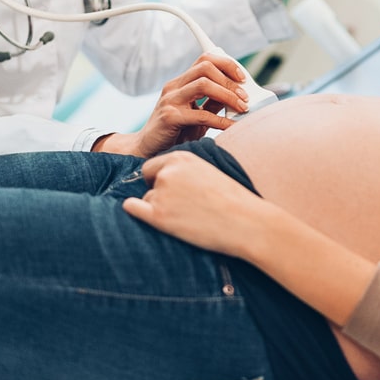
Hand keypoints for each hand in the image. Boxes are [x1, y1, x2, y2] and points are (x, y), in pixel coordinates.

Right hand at [93, 53, 247, 157]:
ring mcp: (170, 100)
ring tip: (241, 107)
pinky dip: (221, 120)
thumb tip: (239, 95)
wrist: (147, 150)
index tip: (243, 77)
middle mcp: (173, 87)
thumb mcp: (197, 114)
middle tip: (245, 96)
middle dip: (230, 80)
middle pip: (205, 67)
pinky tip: (231, 126)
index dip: (226, 64)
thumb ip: (213, 102)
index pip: (205, 60)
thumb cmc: (175, 132)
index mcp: (180, 82)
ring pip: (203, 84)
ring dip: (228, 95)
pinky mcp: (169, 117)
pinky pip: (201, 114)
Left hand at [122, 150, 267, 257]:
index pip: (153, 166)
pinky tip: (149, 217)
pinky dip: (136, 212)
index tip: (173, 190)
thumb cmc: (233, 200)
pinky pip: (133, 209)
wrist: (246, 221)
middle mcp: (167, 172)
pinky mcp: (158, 216)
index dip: (160, 179)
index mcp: (181, 158)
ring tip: (186, 217)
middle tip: (181, 205)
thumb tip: (167, 179)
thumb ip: (186, 171)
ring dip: (160, 209)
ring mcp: (161, 194)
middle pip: (149, 182)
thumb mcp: (209, 172)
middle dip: (158, 192)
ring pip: (147, 200)